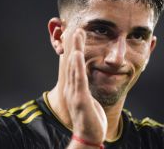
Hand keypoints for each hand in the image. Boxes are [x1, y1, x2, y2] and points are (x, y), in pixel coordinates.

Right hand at [64, 29, 106, 144]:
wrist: (88, 137)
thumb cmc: (90, 119)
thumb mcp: (89, 100)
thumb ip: (87, 89)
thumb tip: (89, 82)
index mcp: (76, 87)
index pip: (75, 64)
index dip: (75, 49)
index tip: (78, 35)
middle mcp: (73, 87)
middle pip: (72, 62)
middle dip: (74, 45)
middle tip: (76, 27)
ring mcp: (75, 93)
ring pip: (74, 67)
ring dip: (75, 49)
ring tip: (76, 34)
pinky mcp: (80, 99)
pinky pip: (79, 80)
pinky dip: (77, 66)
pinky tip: (77, 54)